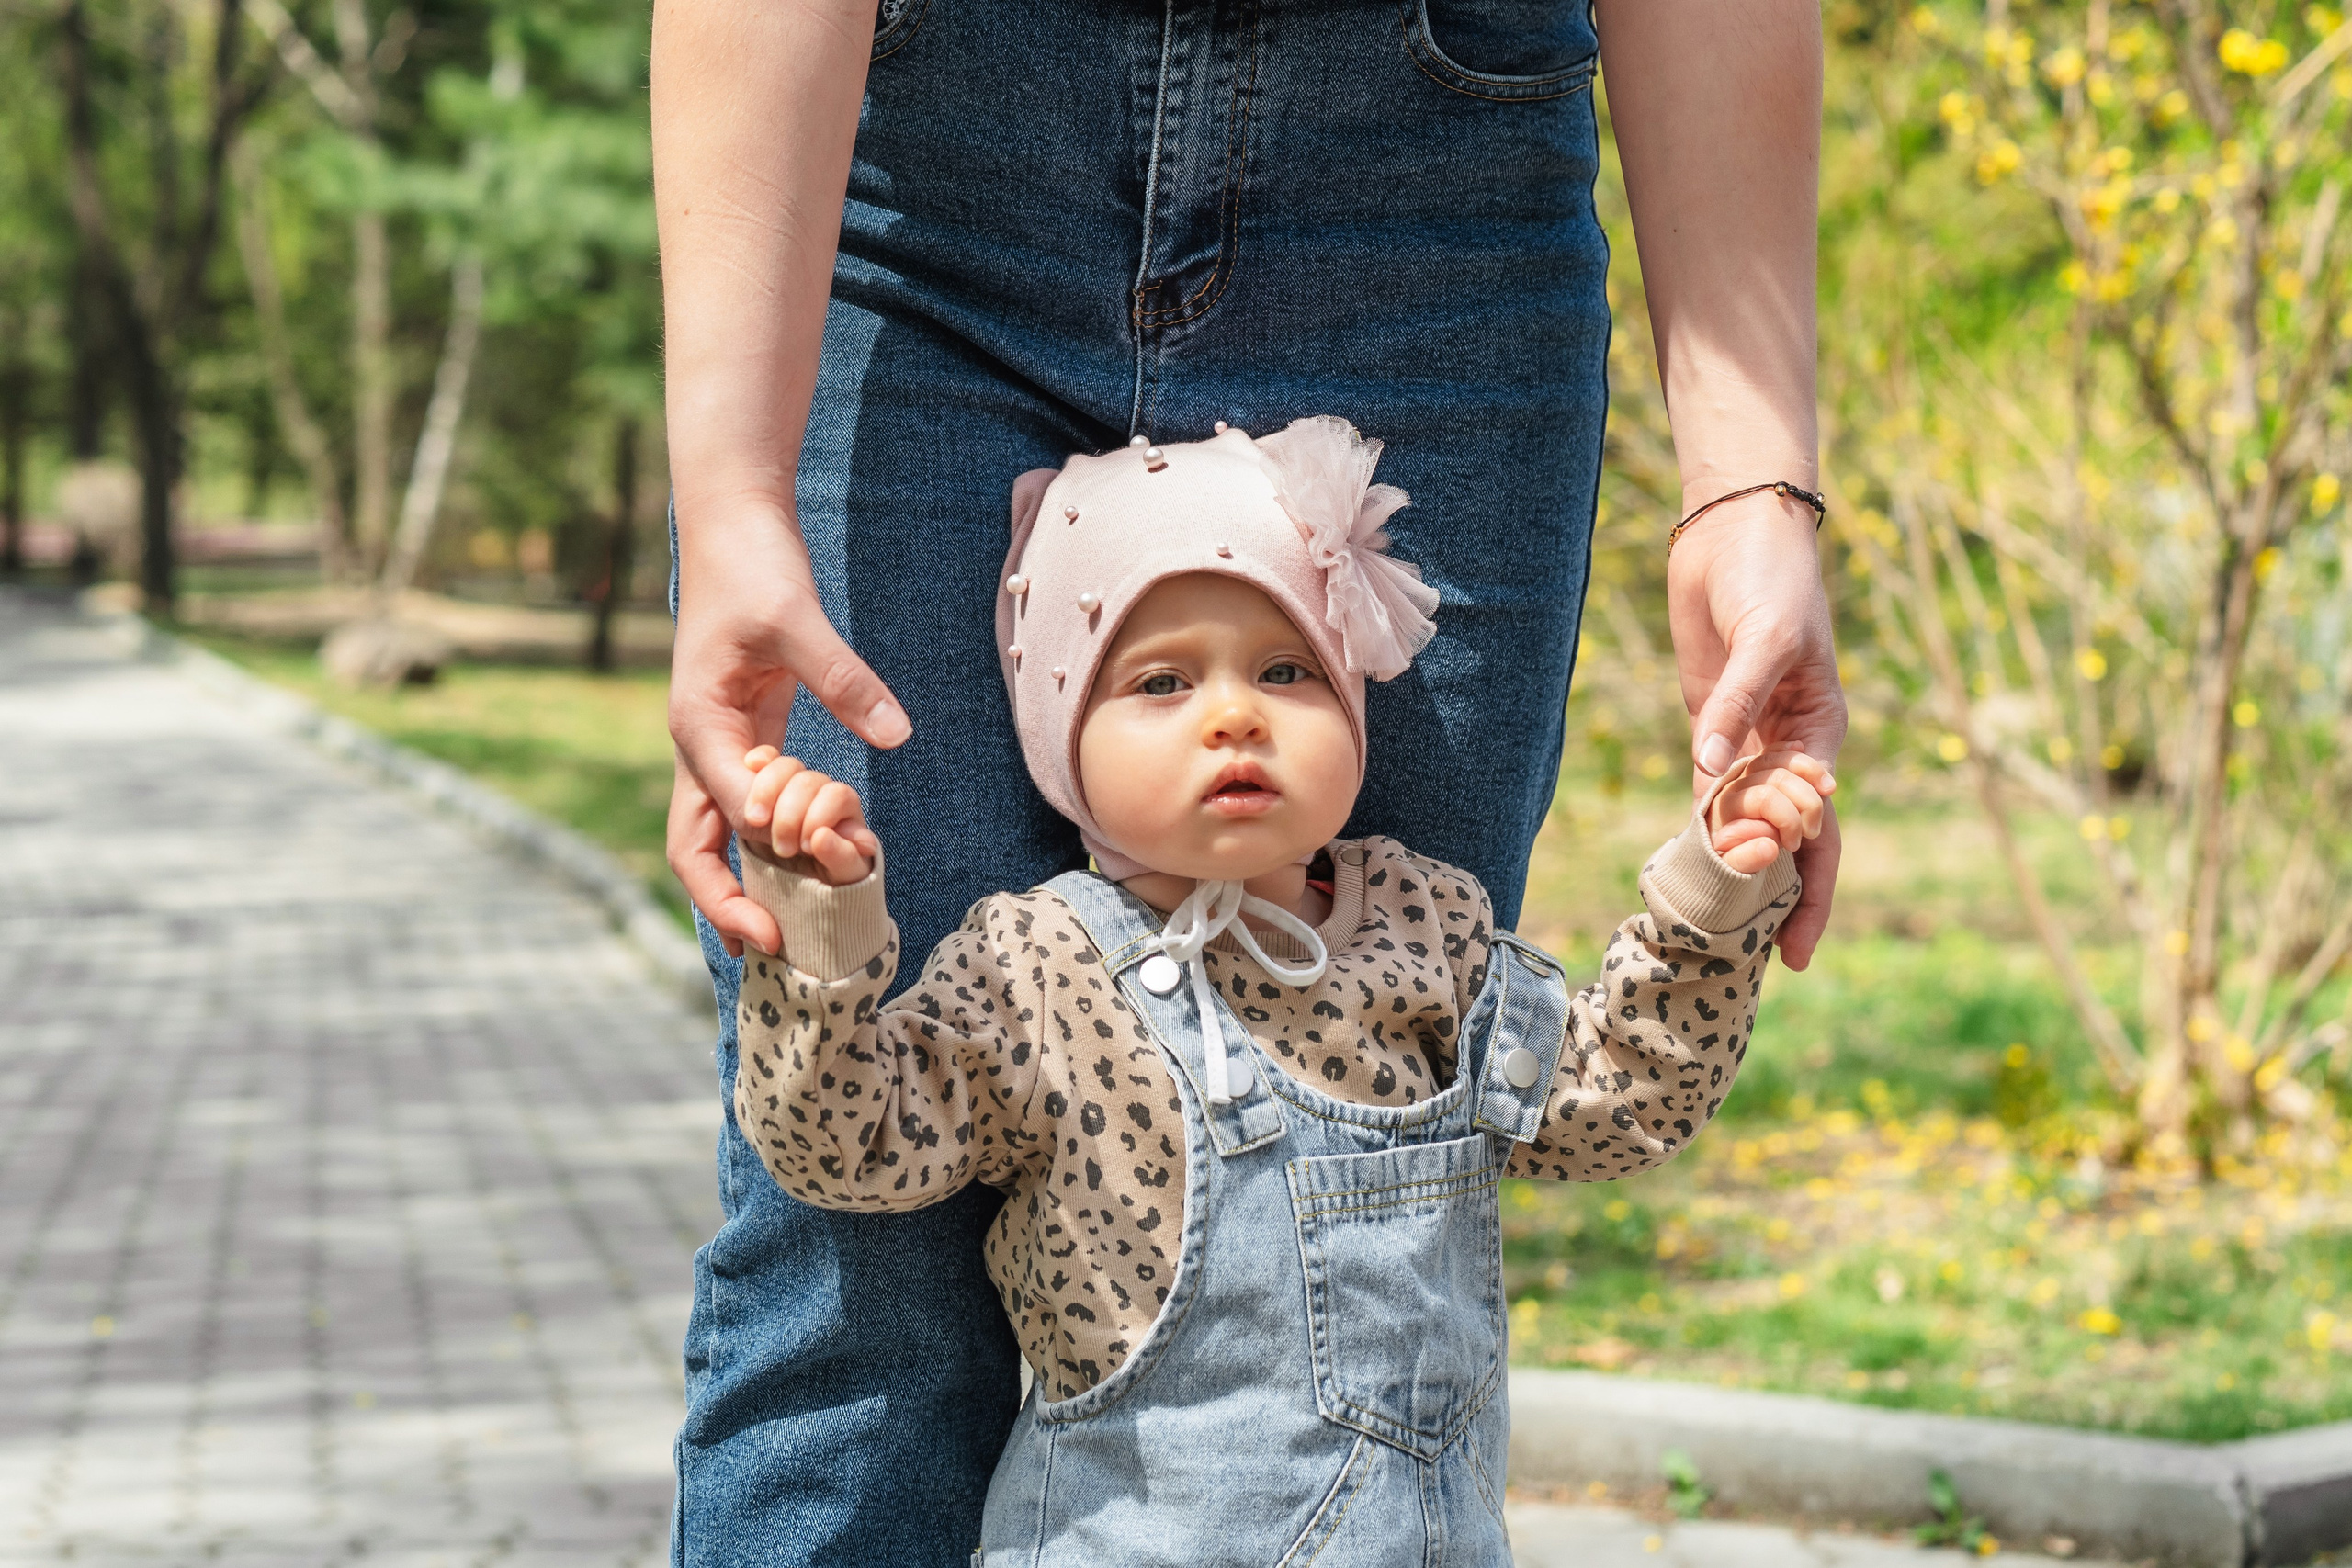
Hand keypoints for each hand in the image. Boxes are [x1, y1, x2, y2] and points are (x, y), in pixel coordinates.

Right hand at [665, 500, 908, 947]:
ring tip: (786, 934)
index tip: (812, 879)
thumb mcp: (799, 619)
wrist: (734, 526)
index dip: (767, 853)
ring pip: (718, 836)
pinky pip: (751, 808)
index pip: (729, 812)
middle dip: (726, 902)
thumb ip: (844, 679)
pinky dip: (773, 845)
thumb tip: (897, 733)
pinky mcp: (747, 739)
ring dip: (746, 883)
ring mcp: (720, 748)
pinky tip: (809, 870)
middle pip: (694, 847)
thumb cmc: (755, 567)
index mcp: (698, 727)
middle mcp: (700, 748)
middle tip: (771, 951)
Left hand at [1668, 493, 1847, 967]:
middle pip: (1785, 841)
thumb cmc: (1773, 580)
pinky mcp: (1710, 723)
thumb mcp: (1766, 638)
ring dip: (1733, 869)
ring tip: (1718, 934)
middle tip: (1757, 966)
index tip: (1795, 950)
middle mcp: (1788, 749)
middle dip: (1775, 901)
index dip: (1809, 890)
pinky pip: (1708, 787)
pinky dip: (1700, 826)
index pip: (1820, 830)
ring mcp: (1748, 740)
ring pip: (1742, 820)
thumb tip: (1711, 769)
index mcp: (1820, 737)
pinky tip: (1691, 869)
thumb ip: (1737, 704)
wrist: (1738, 535)